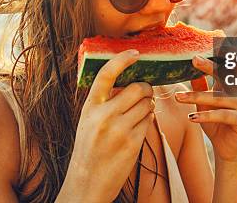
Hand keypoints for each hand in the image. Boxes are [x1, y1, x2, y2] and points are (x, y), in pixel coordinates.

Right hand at [62, 49, 154, 201]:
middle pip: (137, 88)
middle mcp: (104, 115)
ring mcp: (119, 129)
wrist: (86, 183)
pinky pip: (149, 121)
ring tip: (140, 111)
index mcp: (90, 107)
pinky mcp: (132, 143)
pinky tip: (139, 126)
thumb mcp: (88, 121)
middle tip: (145, 92)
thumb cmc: (89, 149)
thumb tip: (128, 82)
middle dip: (146, 88)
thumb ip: (104, 102)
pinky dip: (148, 119)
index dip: (122, 59)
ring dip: (149, 104)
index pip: (106, 74)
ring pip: (146, 104)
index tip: (135, 52)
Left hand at [175, 55, 236, 163]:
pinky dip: (206, 116)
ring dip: (196, 97)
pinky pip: (222, 115)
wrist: (226, 148)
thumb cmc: (215, 123)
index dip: (216, 56)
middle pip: (224, 76)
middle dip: (209, 66)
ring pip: (218, 98)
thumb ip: (200, 87)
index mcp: (230, 85)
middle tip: (194, 59)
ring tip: (178, 97)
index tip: (202, 48)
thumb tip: (191, 70)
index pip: (224, 67)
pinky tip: (192, 118)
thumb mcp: (204, 104)